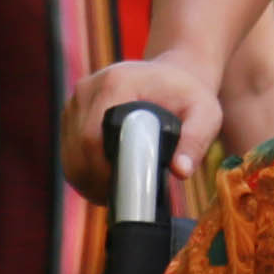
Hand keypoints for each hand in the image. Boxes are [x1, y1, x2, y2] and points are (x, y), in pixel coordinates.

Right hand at [70, 53, 221, 190]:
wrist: (171, 74)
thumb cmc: (189, 95)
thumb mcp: (205, 114)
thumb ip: (196, 140)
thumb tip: (180, 171)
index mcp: (116, 84)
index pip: (93, 136)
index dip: (103, 169)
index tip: (123, 188)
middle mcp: (88, 88)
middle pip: (77, 147)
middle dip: (94, 179)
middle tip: (119, 199)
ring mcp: (76, 100)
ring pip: (69, 152)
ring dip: (86, 178)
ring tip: (112, 193)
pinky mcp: (72, 112)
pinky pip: (68, 150)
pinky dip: (81, 171)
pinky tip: (101, 182)